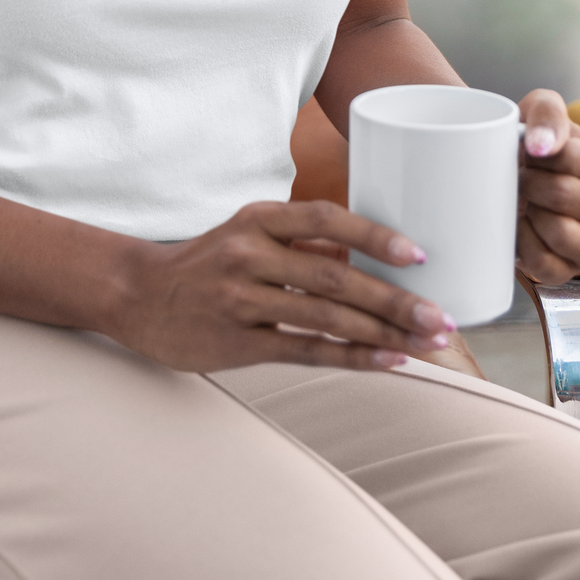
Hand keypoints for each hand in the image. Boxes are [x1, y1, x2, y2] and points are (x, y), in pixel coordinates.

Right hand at [119, 200, 454, 373]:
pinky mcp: (238, 341)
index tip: (418, 254)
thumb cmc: (208, 264)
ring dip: (385, 332)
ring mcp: (242, 299)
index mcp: (257, 218)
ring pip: (327, 316)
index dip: (375, 235)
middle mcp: (249, 254)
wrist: (138, 297)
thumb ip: (302, 243)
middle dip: (396, 299)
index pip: (326, 217)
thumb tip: (371, 257)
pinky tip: (389, 361)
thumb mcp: (248, 234)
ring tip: (428, 342)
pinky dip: (353, 357)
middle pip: (336, 275)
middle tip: (442, 316)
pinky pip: (306, 351)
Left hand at [516, 89, 579, 282]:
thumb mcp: (541, 109)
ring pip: (560, 232)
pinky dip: (521, 241)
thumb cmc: (533, 146)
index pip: (578, 160)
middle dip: (531, 181)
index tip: (530, 151)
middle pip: (565, 195)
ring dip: (529, 210)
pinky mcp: (566, 273)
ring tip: (523, 199)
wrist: (506, 178)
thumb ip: (549, 113)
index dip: (543, 154)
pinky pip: (541, 262)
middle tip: (521, 176)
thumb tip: (543, 146)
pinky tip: (520, 224)